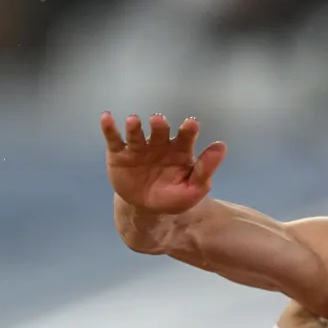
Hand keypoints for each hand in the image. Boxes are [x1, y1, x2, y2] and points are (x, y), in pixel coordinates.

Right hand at [100, 112, 226, 214]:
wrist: (147, 209)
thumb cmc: (173, 196)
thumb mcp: (193, 189)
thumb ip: (205, 169)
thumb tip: (221, 146)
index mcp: (179, 150)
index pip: (185, 136)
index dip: (188, 129)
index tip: (191, 124)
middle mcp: (159, 143)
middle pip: (159, 130)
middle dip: (159, 125)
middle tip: (158, 121)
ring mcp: (138, 147)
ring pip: (136, 133)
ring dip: (134, 126)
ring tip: (133, 121)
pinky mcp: (119, 154)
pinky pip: (114, 139)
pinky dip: (109, 128)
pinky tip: (106, 117)